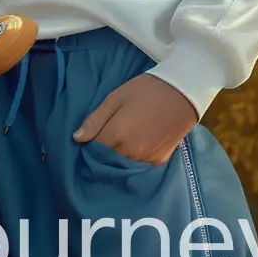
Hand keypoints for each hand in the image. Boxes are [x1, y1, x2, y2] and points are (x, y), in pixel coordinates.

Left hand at [72, 72, 197, 164]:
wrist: (181, 94)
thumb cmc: (144, 90)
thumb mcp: (115, 98)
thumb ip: (95, 120)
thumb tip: (76, 138)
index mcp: (117, 136)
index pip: (93, 150)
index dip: (88, 144)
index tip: (88, 138)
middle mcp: (131, 153)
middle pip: (107, 161)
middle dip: (101, 153)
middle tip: (103, 138)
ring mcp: (146, 160)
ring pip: (123, 165)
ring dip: (117, 158)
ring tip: (118, 141)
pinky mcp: (158, 162)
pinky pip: (138, 166)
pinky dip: (132, 159)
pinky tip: (133, 146)